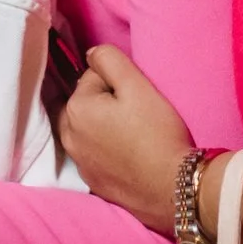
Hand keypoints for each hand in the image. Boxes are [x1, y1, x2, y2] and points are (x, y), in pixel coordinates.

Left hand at [57, 44, 190, 232]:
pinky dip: (106, 150)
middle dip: (105, 103)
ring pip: (88, 129)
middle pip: (86, 104)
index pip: (92, 78)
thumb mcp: (137, 85)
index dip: (117, 83)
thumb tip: (91, 54)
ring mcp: (79, 163)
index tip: (136, 98)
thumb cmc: (157, 133)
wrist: (174, 189)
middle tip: (136, 115)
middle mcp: (68, 137)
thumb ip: (109, 60)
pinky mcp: (92, 182)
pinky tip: (128, 156)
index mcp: (75, 108)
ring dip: (103, 126)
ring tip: (133, 135)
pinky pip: (94, 154)